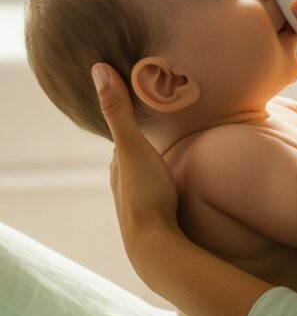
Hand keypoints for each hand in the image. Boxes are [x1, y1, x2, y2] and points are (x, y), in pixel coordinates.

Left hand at [91, 62, 180, 279]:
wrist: (155, 246)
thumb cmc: (145, 193)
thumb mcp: (132, 145)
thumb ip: (118, 110)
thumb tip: (98, 69)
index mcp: (118, 165)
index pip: (123, 136)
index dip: (131, 120)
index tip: (145, 105)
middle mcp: (122, 184)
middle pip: (133, 157)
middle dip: (143, 144)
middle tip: (162, 129)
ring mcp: (138, 203)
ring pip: (144, 177)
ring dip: (154, 166)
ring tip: (170, 155)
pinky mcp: (155, 219)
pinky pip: (158, 193)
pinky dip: (163, 183)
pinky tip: (177, 186)